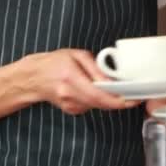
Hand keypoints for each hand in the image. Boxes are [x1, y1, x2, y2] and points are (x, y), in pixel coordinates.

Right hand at [22, 49, 138, 114]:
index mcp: (71, 78)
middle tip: (132, 93)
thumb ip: (95, 68)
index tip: (133, 99)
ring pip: (97, 105)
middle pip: (101, 104)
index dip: (119, 100)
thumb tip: (112, 81)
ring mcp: (69, 105)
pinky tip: (90, 89)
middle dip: (119, 100)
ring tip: (107, 86)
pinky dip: (96, 99)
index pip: (99, 95)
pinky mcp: (71, 110)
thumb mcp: (76, 55)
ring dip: (107, 98)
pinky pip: (91, 105)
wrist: (33, 78)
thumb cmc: (53, 63)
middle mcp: (69, 95)